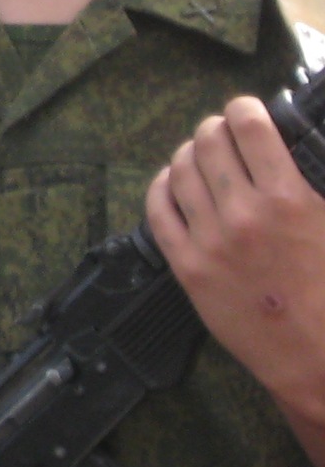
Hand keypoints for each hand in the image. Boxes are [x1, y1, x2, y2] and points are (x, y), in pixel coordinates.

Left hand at [148, 95, 324, 435]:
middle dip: (215, 129)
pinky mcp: (188, 268)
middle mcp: (244, 214)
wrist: (318, 357)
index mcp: (290, 198)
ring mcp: (210, 241)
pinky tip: (171, 182)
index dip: (245, 108)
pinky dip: (161, 187)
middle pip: (208, 142)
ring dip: (188, 154)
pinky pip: (158, 212)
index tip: (246, 110)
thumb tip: (303, 151)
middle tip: (222, 132)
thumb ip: (315, 183)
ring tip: (199, 154)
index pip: (250, 127)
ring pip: (180, 171)